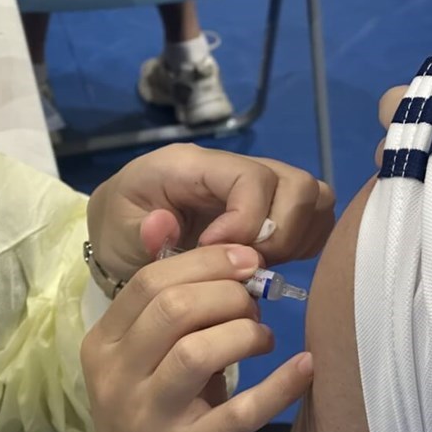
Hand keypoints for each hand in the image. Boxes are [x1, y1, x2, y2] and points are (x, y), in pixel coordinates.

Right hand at [45, 245, 313, 431]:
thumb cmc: (145, 422)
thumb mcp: (141, 363)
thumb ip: (167, 310)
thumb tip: (211, 246)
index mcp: (104, 345)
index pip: (149, 282)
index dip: (205, 260)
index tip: (246, 260)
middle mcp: (118, 377)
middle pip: (173, 308)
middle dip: (228, 293)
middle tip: (254, 303)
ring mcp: (150, 418)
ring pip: (199, 351)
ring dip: (245, 332)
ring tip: (263, 339)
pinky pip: (242, 411)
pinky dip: (280, 385)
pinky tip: (305, 367)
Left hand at [87, 144, 335, 281]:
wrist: (123, 230)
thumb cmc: (119, 228)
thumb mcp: (116, 233)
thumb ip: (141, 233)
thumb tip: (164, 226)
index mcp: (193, 164)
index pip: (252, 178)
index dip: (247, 222)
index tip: (217, 254)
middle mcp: (234, 166)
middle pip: (297, 184)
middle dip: (281, 234)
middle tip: (246, 266)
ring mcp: (259, 184)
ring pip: (314, 197)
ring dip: (296, 239)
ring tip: (259, 265)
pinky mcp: (273, 205)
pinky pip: (315, 216)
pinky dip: (305, 242)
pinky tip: (272, 261)